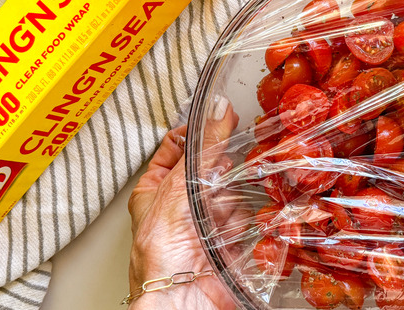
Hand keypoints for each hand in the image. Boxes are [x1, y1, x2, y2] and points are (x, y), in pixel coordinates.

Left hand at [127, 99, 239, 308]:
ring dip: (230, 201)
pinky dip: (244, 221)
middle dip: (218, 172)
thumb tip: (218, 113)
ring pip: (232, 192)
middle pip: (211, 169)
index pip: (177, 148)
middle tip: (219, 171)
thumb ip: (201, 151)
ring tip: (218, 214)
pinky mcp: (230, 240)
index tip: (218, 116)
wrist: (182, 301)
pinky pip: (248, 217)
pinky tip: (230, 230)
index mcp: (155, 190)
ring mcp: (207, 223)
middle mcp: (182, 205)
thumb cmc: (159, 257)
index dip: (197, 132)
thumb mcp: (176, 189)